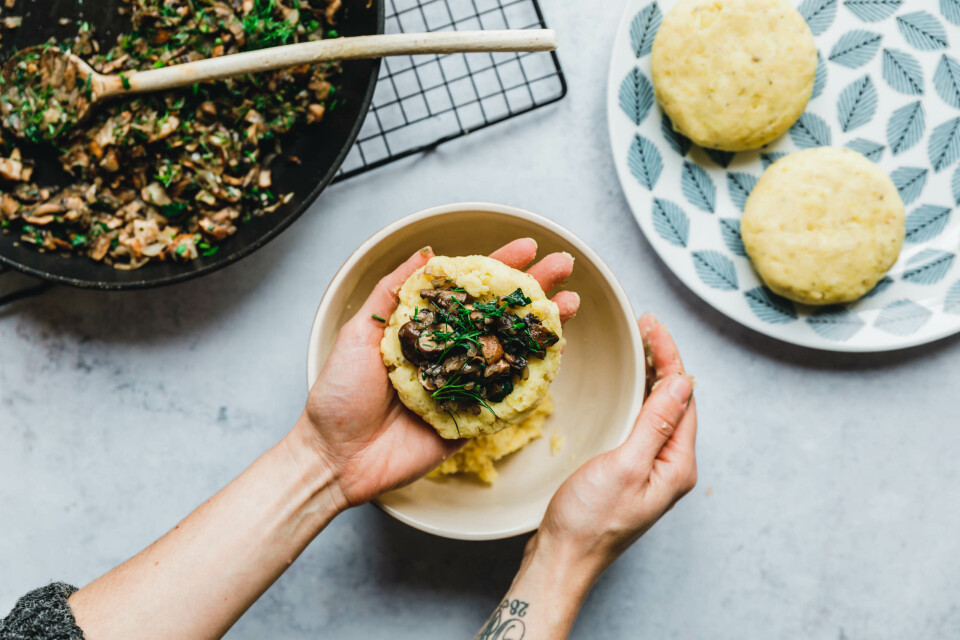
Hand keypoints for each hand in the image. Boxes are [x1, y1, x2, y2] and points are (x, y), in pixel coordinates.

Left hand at [294, 238, 580, 509]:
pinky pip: (508, 396)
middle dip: (534, 290)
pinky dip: (534, 375)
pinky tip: (554, 352)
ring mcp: (464, 385)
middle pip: (499, 315)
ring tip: (569, 304)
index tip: (527, 246)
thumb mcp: (360, 331)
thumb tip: (426, 252)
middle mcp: (449, 352)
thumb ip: (393, 290)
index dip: (499, 265)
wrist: (336, 455)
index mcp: (425, 329)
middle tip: (563, 266)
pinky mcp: (472, 419)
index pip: (468, 289)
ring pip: (510, 351)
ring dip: (542, 327)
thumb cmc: (340, 394)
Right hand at [534, 315, 696, 577]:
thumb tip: (684, 382)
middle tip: (645, 326)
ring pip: (659, 411)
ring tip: (641, 344)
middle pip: (675, 401)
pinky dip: (638, 396)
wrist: (562, 559)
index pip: (682, 396)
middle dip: (664, 360)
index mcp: (677, 464)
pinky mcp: (629, 472)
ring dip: (653, 376)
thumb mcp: (624, 465)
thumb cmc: (589, 519)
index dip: (670, 357)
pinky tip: (629, 386)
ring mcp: (650, 470)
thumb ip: (655, 424)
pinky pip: (642, 424)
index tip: (651, 326)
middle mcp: (670, 466)